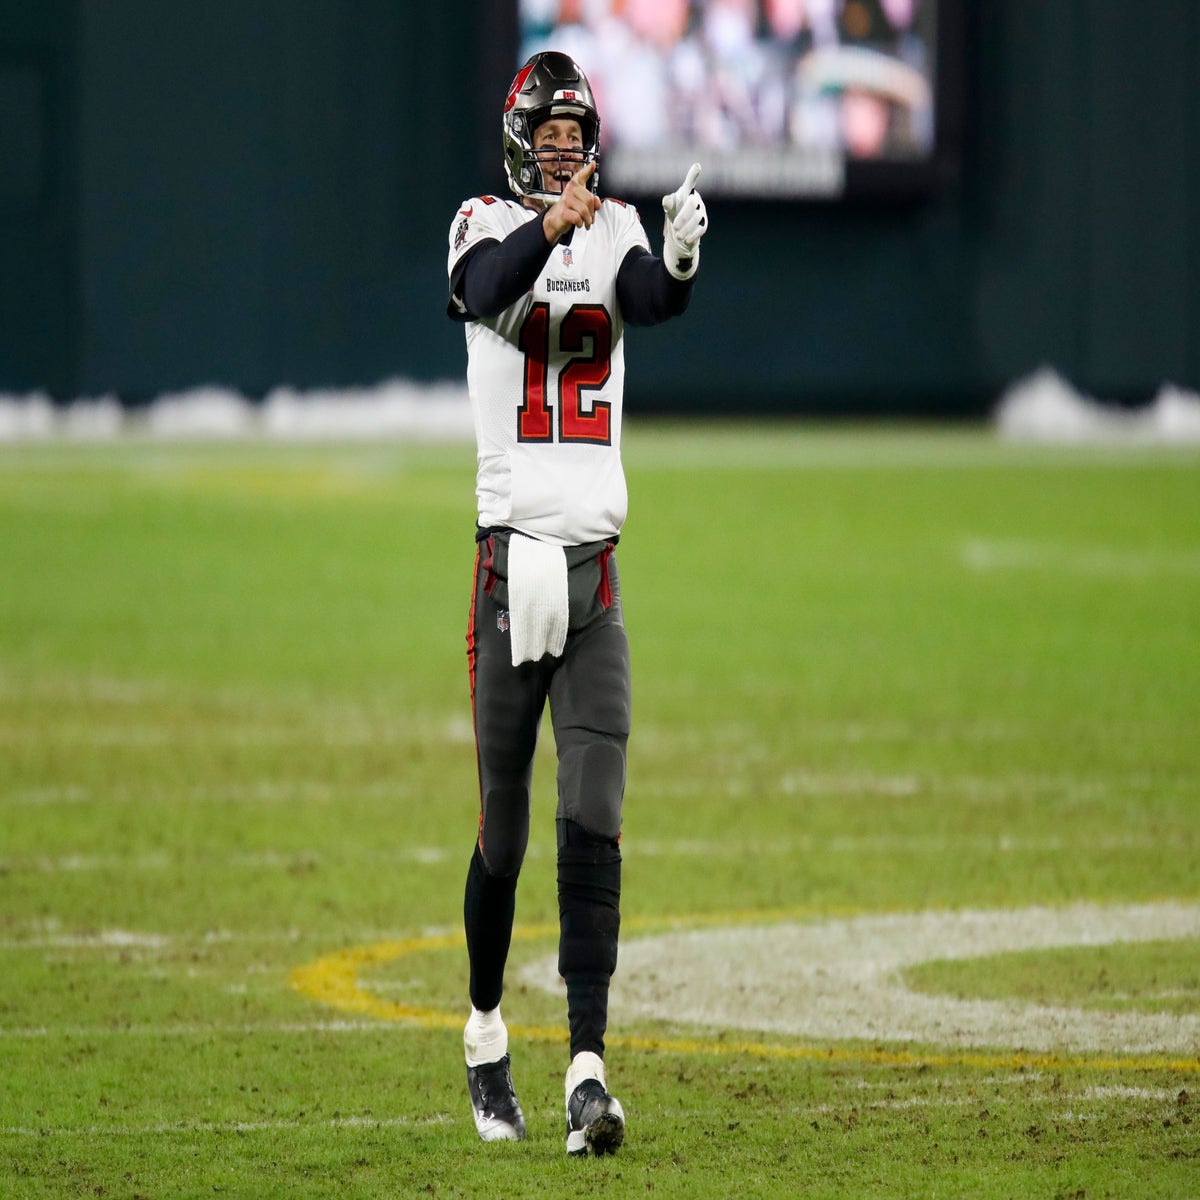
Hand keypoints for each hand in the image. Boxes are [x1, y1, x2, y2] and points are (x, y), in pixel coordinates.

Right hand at [543, 161, 601, 242]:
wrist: (556, 220)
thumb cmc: (570, 209)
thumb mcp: (582, 203)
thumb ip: (592, 201)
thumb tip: (598, 203)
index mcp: (574, 186)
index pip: (581, 176)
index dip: (587, 169)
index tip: (593, 164)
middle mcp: (570, 190)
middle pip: (589, 200)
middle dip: (592, 212)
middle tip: (591, 219)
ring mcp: (565, 200)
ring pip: (584, 210)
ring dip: (588, 220)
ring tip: (587, 223)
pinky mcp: (563, 211)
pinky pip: (578, 218)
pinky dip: (580, 223)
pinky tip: (579, 224)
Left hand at [661, 162, 706, 280]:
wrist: (680, 232)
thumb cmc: (674, 213)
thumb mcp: (669, 208)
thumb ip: (668, 203)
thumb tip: (667, 201)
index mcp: (686, 193)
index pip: (690, 183)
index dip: (693, 175)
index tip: (697, 166)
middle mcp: (696, 201)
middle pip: (692, 204)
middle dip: (684, 215)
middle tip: (675, 226)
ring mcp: (701, 213)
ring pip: (697, 218)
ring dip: (686, 228)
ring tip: (678, 235)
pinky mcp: (703, 225)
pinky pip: (700, 229)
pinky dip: (692, 235)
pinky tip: (685, 240)